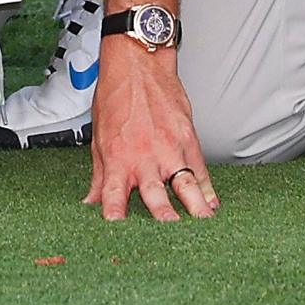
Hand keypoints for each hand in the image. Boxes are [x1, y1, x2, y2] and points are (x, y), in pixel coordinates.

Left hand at [84, 40, 218, 223]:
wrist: (137, 63)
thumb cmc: (115, 96)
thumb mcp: (98, 136)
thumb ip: (99, 175)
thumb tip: (91, 203)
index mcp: (117, 158)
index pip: (113, 196)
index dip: (115, 218)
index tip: (118, 237)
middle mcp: (143, 157)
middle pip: (155, 196)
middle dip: (164, 220)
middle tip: (171, 240)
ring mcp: (169, 148)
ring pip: (185, 185)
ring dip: (195, 208)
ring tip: (203, 227)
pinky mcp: (187, 137)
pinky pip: (200, 169)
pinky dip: (208, 189)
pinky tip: (213, 205)